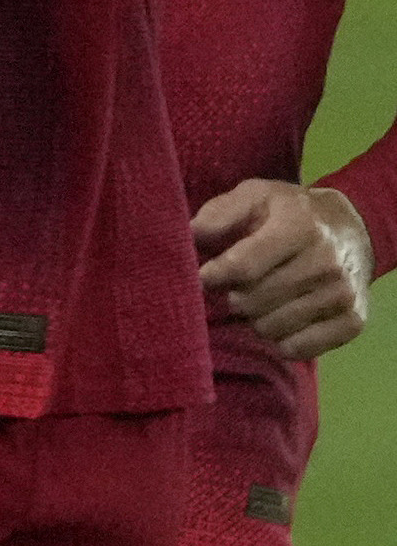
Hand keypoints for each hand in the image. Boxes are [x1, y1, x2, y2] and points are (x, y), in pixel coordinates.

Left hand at [195, 177, 373, 360]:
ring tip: (264, 297)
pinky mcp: (353, 322)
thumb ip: (219, 214)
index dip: (212, 277)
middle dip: (234, 296)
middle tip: (240, 285)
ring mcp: (343, 294)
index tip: (205, 277)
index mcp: (300, 226)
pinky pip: (296, 348)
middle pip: (251, 302)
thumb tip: (191, 236)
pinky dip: (280, 339)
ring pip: (269, 328)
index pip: (243, 267)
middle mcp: (326, 262)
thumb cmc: (288, 213)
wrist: (352, 229)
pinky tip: (283, 316)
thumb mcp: (255, 196)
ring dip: (256, 318)